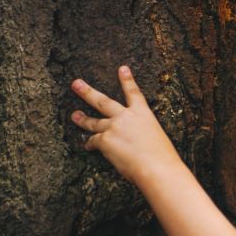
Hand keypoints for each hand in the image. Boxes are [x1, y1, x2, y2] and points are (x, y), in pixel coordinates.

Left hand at [70, 66, 181, 184]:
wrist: (156, 167)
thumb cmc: (162, 156)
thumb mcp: (155, 137)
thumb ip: (140, 132)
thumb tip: (130, 138)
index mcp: (143, 113)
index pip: (133, 92)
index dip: (127, 80)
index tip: (122, 68)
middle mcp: (126, 116)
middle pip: (103, 101)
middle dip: (87, 92)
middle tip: (76, 84)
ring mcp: (113, 126)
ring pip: (93, 122)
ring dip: (82, 118)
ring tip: (74, 115)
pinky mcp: (104, 140)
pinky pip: (93, 141)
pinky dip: (91, 145)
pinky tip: (88, 147)